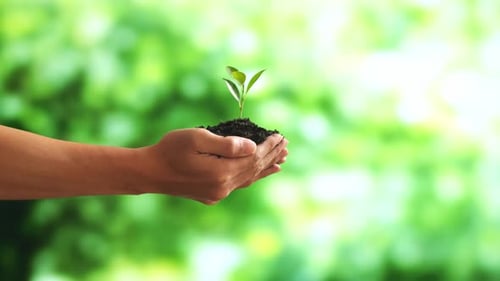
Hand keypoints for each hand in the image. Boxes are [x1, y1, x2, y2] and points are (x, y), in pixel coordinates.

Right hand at [141, 128, 287, 203]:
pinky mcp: (211, 195)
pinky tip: (258, 174)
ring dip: (265, 168)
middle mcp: (223, 187)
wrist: (149, 173)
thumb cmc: (170, 150)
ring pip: (249, 179)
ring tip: (281, 161)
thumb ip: (226, 143)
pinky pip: (239, 184)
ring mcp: (218, 193)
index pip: (254, 157)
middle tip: (286, 145)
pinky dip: (252, 176)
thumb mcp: (197, 138)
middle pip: (254, 169)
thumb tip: (253, 147)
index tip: (280, 136)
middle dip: (271, 155)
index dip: (269, 146)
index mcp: (222, 172)